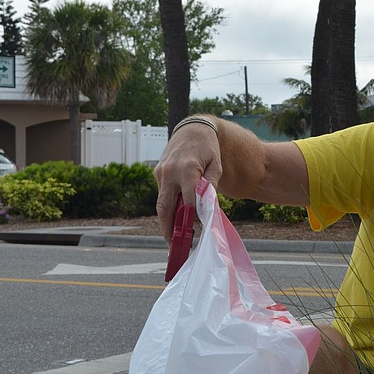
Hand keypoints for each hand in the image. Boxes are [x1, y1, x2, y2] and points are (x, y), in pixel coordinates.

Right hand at [153, 123, 222, 242]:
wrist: (192, 128)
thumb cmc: (208, 148)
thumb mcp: (216, 165)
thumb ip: (210, 186)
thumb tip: (207, 206)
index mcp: (187, 170)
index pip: (187, 201)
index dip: (190, 219)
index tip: (193, 233)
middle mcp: (170, 172)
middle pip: (165, 207)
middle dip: (168, 228)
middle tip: (173, 245)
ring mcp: (161, 172)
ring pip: (161, 202)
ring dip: (166, 220)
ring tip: (173, 237)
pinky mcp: (157, 172)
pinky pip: (162, 193)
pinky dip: (168, 205)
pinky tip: (176, 216)